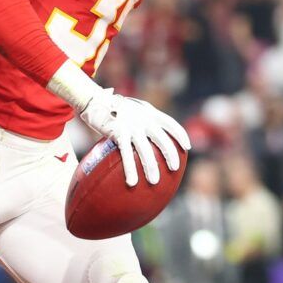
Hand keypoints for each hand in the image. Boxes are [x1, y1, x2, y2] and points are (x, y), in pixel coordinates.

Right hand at [75, 89, 189, 185]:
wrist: (94, 100)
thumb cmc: (112, 106)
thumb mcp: (133, 109)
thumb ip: (143, 118)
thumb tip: (149, 134)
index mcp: (149, 112)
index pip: (171, 123)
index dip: (181, 135)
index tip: (187, 147)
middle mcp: (143, 119)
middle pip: (162, 139)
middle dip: (171, 155)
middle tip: (174, 168)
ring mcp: (132, 127)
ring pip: (146, 150)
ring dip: (151, 167)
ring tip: (154, 182)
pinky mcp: (119, 134)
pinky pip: (127, 155)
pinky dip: (130, 169)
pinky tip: (132, 182)